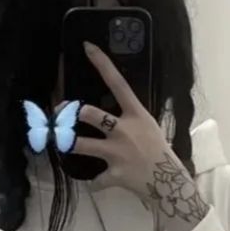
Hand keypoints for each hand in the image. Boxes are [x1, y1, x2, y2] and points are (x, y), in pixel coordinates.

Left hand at [71, 42, 208, 230]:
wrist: (168, 182)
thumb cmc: (159, 152)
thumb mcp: (148, 127)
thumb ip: (130, 118)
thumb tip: (110, 113)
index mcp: (136, 114)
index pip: (118, 84)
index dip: (102, 64)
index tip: (87, 47)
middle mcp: (124, 130)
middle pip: (90, 114)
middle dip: (72, 112)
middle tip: (61, 114)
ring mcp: (117, 152)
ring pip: (82, 144)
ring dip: (68, 143)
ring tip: (61, 142)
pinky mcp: (114, 174)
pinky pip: (96, 180)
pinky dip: (95, 182)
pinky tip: (96, 183)